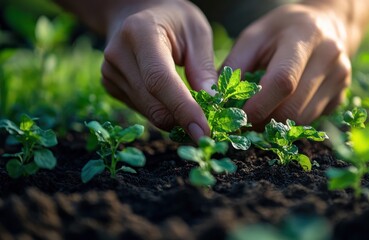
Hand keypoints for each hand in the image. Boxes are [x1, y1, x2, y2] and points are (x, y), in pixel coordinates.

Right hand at [100, 0, 216, 140]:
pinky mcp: (109, 86)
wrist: (136, 13)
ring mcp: (110, 72)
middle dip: (183, 121)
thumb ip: (203, 66)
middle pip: (153, 103)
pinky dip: (162, 111)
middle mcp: (118, 54)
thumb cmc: (173, 20)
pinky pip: (143, 111)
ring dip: (175, 118)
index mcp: (140, 32)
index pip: (160, 80)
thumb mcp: (197, 31)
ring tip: (192, 105)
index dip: (183, 109)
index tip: (204, 132)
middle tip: (208, 125)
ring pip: (149, 112)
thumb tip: (212, 102)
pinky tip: (170, 96)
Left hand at [223, 3, 355, 128]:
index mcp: (305, 37)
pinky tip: (281, 107)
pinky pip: (312, 120)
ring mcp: (340, 79)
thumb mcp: (253, 37)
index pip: (283, 81)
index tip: (238, 117)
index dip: (258, 105)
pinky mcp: (341, 96)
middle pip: (294, 107)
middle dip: (265, 121)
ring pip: (303, 119)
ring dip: (277, 125)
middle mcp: (329, 58)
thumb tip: (216, 98)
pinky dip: (291, 122)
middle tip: (245, 121)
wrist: (325, 26)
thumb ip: (235, 65)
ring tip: (261, 114)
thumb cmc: (282, 31)